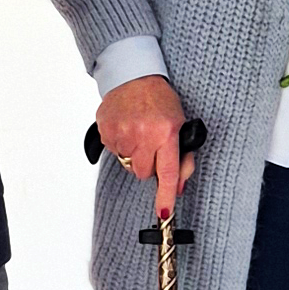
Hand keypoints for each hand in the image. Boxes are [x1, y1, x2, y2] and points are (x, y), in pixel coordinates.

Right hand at [96, 72, 190, 222]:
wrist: (132, 76)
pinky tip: (126, 128)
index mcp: (165, 133)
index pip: (167, 172)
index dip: (165, 195)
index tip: (163, 213)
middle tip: (151, 145)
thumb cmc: (159, 99)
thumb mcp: (179, 124)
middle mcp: (143, 135)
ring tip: (137, 132)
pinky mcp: (106, 131)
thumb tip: (178, 187)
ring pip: (127, 164)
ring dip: (133, 154)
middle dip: (148, 164)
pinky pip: (114, 152)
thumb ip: (182, 158)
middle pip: (143, 172)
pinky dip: (120, 144)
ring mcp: (121, 133)